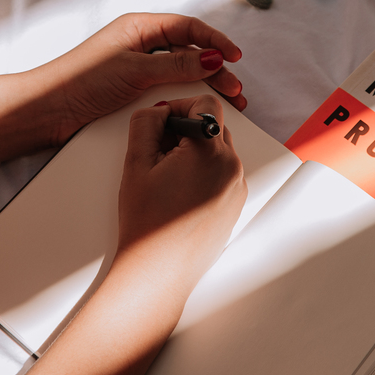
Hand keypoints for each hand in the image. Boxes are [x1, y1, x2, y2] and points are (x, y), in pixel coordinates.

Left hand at [35, 13, 244, 146]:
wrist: (49, 109)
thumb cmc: (80, 80)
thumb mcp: (135, 70)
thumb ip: (176, 64)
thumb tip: (210, 57)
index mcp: (139, 27)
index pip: (188, 27)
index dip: (214, 41)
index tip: (234, 56)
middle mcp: (140, 44)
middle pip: (188, 49)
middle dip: (214, 66)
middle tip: (232, 88)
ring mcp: (136, 66)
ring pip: (180, 70)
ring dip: (201, 82)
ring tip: (220, 100)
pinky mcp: (132, 88)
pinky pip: (166, 86)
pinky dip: (184, 94)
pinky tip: (193, 105)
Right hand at [115, 95, 245, 297]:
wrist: (158, 271)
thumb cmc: (147, 223)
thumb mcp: (136, 162)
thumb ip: (146, 123)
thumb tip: (159, 110)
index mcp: (209, 151)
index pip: (206, 103)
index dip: (180, 105)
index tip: (163, 121)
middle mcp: (231, 167)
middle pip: (213, 125)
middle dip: (186, 130)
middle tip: (159, 153)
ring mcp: (237, 187)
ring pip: (218, 149)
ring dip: (195, 152)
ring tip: (168, 177)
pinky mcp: (236, 204)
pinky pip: (223, 173)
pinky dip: (204, 172)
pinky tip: (180, 193)